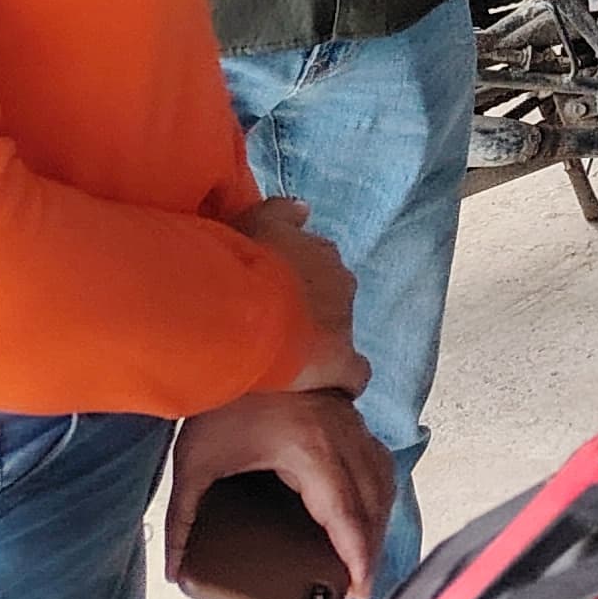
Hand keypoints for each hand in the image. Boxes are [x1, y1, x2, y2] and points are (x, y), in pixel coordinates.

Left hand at [169, 388, 394, 598]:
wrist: (241, 336)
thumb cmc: (221, 395)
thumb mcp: (195, 461)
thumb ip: (184, 519)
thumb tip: (176, 569)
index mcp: (309, 452)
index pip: (346, 515)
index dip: (358, 556)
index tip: (361, 586)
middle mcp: (340, 437)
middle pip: (373, 502)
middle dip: (372, 547)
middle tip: (362, 583)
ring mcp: (349, 422)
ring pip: (382, 478)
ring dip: (380, 517)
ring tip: (366, 551)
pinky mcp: (347, 413)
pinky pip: (377, 457)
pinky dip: (379, 487)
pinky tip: (369, 504)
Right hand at [233, 197, 367, 395]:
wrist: (250, 308)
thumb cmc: (245, 262)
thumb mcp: (255, 222)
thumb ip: (281, 212)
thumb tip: (303, 208)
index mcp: (320, 252)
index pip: (317, 264)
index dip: (296, 282)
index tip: (276, 293)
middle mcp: (340, 282)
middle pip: (331, 298)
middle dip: (310, 312)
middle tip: (277, 328)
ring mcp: (345, 322)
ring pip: (339, 333)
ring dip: (319, 345)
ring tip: (288, 361)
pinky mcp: (341, 361)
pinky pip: (352, 374)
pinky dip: (341, 380)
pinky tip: (322, 389)